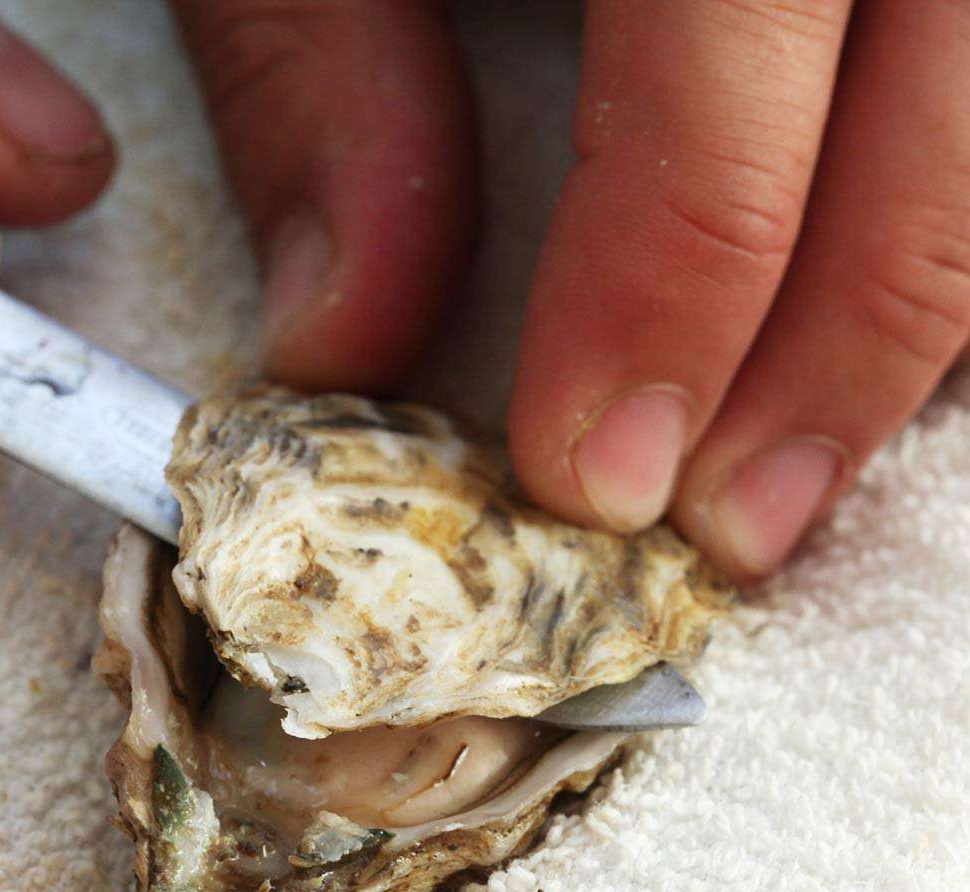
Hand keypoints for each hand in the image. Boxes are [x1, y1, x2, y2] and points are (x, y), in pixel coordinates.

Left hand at [172, 1, 969, 580]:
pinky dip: (969, 170)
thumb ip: (307, 61)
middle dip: (863, 327)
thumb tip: (345, 325)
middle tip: (741, 521)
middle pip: (956, 68)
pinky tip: (907, 267)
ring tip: (831, 436)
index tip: (602, 471)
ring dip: (956, 269)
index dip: (686, 269)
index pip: (735, 21)